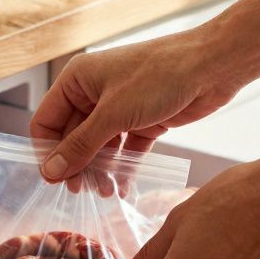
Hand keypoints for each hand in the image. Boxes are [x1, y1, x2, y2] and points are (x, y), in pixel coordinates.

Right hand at [30, 25, 248, 183]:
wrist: (212, 66)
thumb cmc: (159, 76)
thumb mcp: (113, 114)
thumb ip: (80, 145)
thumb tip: (50, 171)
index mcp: (76, 80)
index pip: (46, 121)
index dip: (47, 151)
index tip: (55, 180)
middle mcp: (93, 92)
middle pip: (72, 137)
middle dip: (76, 164)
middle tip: (81, 191)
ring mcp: (119, 107)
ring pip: (98, 146)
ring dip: (99, 170)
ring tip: (105, 192)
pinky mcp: (142, 120)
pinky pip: (124, 149)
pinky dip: (122, 168)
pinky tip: (122, 188)